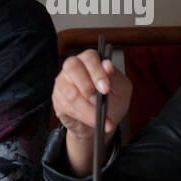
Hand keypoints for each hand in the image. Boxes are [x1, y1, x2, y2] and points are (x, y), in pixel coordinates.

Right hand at [53, 49, 132, 175]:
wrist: (102, 123)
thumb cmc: (112, 101)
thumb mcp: (122, 88)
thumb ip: (115, 77)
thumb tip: (107, 65)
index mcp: (90, 61)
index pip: (89, 57)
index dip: (97, 72)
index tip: (105, 88)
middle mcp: (74, 68)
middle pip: (72, 67)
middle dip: (87, 87)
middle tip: (99, 102)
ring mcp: (63, 83)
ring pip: (70, 92)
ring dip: (87, 108)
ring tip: (99, 117)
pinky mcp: (58, 100)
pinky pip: (67, 107)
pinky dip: (83, 117)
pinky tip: (93, 121)